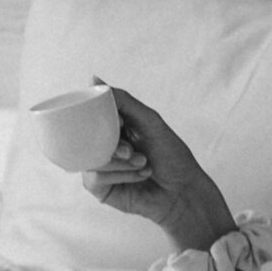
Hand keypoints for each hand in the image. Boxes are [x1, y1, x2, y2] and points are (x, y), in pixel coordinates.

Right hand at [80, 86, 235, 250]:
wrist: (183, 191)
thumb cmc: (171, 155)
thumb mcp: (149, 121)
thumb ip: (123, 100)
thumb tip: (93, 79)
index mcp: (113, 127)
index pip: (91, 114)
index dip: (98, 116)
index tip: (120, 123)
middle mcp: (104, 146)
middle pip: (88, 136)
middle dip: (114, 142)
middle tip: (131, 149)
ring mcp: (100, 167)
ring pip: (91, 158)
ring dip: (120, 161)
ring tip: (143, 163)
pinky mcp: (100, 189)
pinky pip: (95, 177)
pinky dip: (120, 175)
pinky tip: (140, 175)